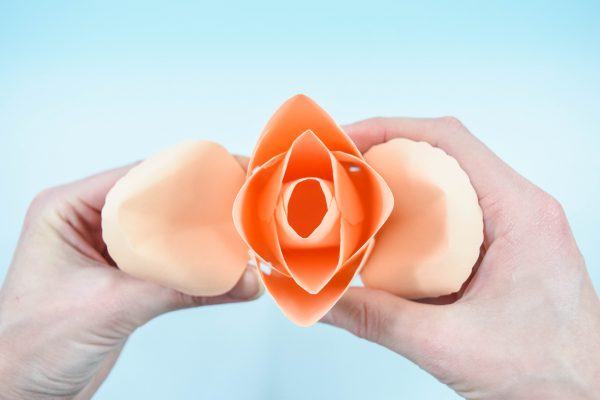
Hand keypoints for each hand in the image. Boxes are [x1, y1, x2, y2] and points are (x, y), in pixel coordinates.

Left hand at [0, 162, 261, 399]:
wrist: (20, 396)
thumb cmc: (25, 349)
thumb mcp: (107, 306)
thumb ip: (176, 289)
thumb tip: (235, 278)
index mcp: (67, 210)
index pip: (136, 180)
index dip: (184, 177)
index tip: (224, 174)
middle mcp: (87, 225)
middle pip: (156, 205)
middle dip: (199, 209)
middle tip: (241, 206)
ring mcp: (107, 254)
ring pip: (165, 236)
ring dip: (201, 243)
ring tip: (240, 240)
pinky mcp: (123, 281)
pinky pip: (167, 266)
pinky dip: (195, 270)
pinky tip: (223, 274)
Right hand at [323, 117, 599, 398]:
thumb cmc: (552, 375)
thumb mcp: (449, 344)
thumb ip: (378, 320)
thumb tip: (325, 299)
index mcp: (519, 214)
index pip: (449, 142)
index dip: (391, 130)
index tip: (348, 138)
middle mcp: (519, 212)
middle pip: (444, 157)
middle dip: (387, 154)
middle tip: (340, 170)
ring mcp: (513, 231)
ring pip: (448, 185)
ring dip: (401, 185)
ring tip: (356, 198)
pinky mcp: (503, 252)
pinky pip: (453, 216)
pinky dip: (415, 217)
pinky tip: (388, 239)